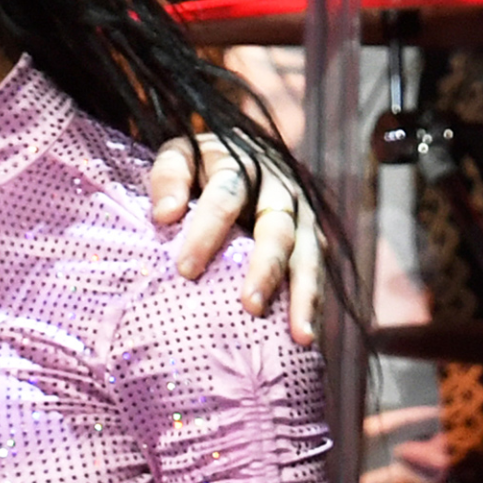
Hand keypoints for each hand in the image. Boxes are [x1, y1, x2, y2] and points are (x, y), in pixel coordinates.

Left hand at [148, 135, 321, 345]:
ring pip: (309, 255)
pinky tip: (306, 336)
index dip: (206, 233)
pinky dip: (315, 303)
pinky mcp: (313, 237)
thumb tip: (165, 215)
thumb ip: (169, 178)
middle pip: (277, 231)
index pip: (224, 199)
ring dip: (305, 296)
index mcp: (241, 167)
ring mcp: (302, 215)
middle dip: (266, 269)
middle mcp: (279, 190)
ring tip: (300, 336)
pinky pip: (317, 272)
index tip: (185, 270)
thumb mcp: (179, 155)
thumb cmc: (200, 161)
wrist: (247, 146)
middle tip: (251, 306)